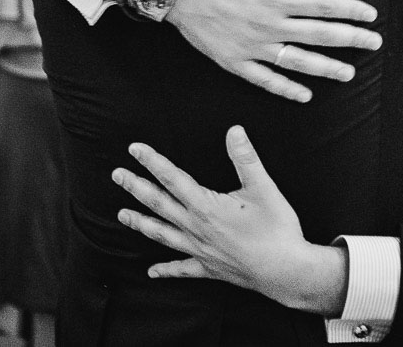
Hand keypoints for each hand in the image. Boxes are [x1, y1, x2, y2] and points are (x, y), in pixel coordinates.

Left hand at [114, 126, 347, 314]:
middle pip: (159, 204)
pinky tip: (151, 272)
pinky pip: (182, 269)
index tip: (135, 149)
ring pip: (163, 234)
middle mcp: (196, 228)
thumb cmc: (276, 229)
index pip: (172, 178)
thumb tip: (234, 130)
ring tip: (122, 215)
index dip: (152, 162)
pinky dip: (166, 270)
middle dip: (136, 187)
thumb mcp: (263, 188)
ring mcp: (200, 250)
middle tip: (117, 175)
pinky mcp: (209, 268)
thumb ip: (246, 158)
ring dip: (141, 223)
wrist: (285, 271)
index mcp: (206, 206)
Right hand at [169, 0, 381, 102]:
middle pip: (319, 35)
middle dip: (350, 39)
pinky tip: (305, 95)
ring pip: (298, 62)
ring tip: (349, 73)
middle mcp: (269, 25)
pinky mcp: (235, 62)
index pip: (322, 5)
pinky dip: (286, 88)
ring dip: (326, 68)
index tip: (370, 14)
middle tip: (375, 43)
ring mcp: (253, 47)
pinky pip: (265, 79)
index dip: (349, 10)